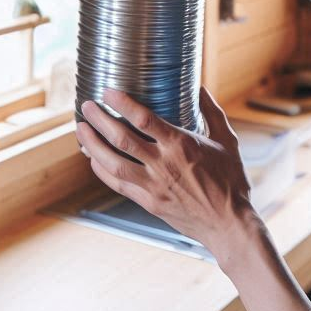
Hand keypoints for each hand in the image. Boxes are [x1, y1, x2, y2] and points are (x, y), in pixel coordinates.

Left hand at [75, 86, 261, 259]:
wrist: (228, 223)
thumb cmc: (230, 181)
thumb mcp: (226, 141)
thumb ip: (212, 113)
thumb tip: (201, 88)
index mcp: (181, 144)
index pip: (144, 119)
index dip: (123, 104)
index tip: (108, 92)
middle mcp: (163, 164)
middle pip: (122, 139)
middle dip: (100, 120)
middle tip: (86, 106)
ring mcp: (153, 185)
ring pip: (113, 162)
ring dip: (93, 144)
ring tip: (81, 129)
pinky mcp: (149, 202)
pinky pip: (118, 184)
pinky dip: (102, 170)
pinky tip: (93, 159)